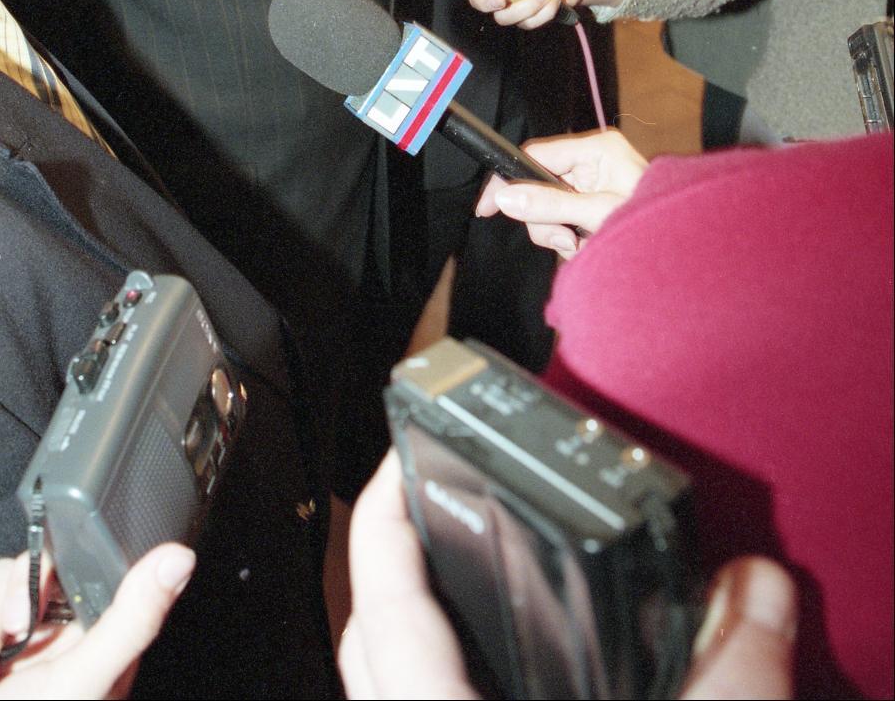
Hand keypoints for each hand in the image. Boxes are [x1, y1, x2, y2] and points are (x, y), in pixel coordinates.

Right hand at [0, 544, 194, 700]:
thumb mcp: (81, 684)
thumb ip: (129, 621)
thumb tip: (178, 562)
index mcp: (91, 644)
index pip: (88, 570)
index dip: (63, 570)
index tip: (44, 594)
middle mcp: (48, 637)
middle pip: (29, 569)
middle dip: (1, 615)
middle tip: (4, 646)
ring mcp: (0, 639)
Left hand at [342, 453, 796, 700]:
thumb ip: (722, 677)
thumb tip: (755, 591)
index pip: (379, 591)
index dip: (381, 507)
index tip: (403, 446)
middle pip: (368, 630)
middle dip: (396, 553)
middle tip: (438, 491)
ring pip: (390, 681)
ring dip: (420, 623)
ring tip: (472, 572)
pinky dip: (453, 676)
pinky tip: (510, 673)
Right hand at [475, 130, 647, 257]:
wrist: (686, 252)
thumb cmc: (653, 222)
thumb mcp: (597, 214)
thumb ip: (550, 205)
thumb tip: (505, 198)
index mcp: (597, 148)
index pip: (536, 154)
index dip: (509, 180)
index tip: (488, 206)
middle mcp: (592, 162)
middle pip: (539, 185)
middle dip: (546, 219)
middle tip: (566, 239)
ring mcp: (592, 184)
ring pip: (548, 208)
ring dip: (558, 233)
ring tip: (583, 245)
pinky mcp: (593, 205)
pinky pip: (563, 220)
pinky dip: (569, 239)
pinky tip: (588, 247)